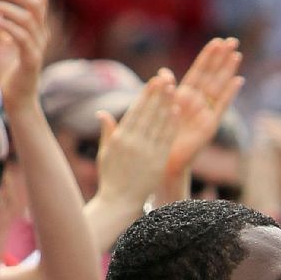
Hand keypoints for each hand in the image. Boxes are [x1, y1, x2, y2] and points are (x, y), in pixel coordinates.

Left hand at [0, 0, 49, 109]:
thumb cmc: (10, 70)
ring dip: (7, 8)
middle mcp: (42, 36)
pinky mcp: (31, 61)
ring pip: (29, 19)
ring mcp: (37, 48)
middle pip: (37, 4)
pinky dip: (8, 26)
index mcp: (37, 29)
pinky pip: (23, 38)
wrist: (16, 98)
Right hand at [94, 70, 177, 207]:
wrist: (119, 202)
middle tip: (167, 78)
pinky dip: (171, 125)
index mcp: (119, 138)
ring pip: (159, 123)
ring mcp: (146, 151)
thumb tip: (102, 112)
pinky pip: (166, 139)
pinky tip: (178, 112)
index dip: (145, 95)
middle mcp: (133, 142)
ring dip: (167, 105)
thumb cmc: (111, 177)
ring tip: (175, 89)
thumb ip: (107, 132)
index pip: (135, 111)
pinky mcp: (157, 161)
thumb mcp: (105, 153)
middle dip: (158, 95)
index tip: (153, 81)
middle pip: (148, 113)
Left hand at [164, 37, 243, 178]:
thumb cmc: (159, 137)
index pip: (198, 72)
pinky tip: (238, 80)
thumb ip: (164, 90)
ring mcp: (205, 113)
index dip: (208, 57)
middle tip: (233, 40)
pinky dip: (230, 93)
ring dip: (228, 71)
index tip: (217, 41)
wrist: (164, 161)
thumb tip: (163, 73)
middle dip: (222, 58)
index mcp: (184, 96)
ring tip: (236, 54)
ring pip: (218, 87)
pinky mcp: (210, 125)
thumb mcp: (159, 110)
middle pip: (212, 76)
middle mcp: (197, 102)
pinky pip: (221, 106)